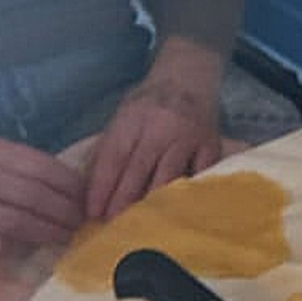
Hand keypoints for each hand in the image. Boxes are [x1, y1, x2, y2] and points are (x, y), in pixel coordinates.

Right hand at [0, 136, 88, 257]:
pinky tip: (34, 248)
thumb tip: (64, 185)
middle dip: (65, 211)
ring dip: (49, 232)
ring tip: (66, 237)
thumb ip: (14, 166)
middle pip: (34, 195)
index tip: (86, 197)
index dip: (69, 184)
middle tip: (82, 222)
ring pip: (19, 221)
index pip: (40, 165)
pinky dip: (20, 246)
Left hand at [84, 75, 222, 220]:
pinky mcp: (211, 145)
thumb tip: (90, 187)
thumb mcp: (123, 114)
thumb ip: (109, 146)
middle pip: (138, 170)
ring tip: (139, 224)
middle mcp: (161, 126)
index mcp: (133, 117)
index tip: (93, 212)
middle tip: (112, 225)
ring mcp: (189, 136)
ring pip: (167, 176)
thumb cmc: (150, 101)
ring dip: (151, 203)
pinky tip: (176, 211)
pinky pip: (198, 175)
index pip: (114, 157)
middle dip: (122, 200)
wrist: (189, 75)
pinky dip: (186, 194)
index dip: (102, 187)